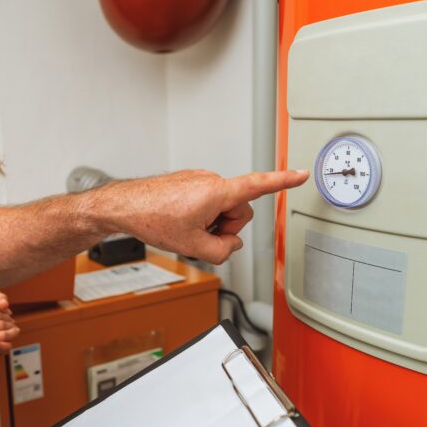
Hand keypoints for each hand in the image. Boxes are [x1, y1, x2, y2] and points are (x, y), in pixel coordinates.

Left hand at [98, 169, 308, 264]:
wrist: (125, 206)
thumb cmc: (152, 218)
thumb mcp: (193, 247)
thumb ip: (223, 251)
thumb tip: (230, 245)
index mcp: (217, 192)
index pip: (259, 185)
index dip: (283, 181)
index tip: (301, 174)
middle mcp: (211, 180)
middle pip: (239, 209)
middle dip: (227, 226)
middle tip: (203, 235)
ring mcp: (199, 180)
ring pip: (222, 208)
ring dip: (212, 222)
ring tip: (187, 228)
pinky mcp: (190, 182)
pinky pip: (207, 203)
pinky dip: (200, 215)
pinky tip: (180, 221)